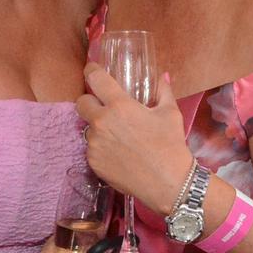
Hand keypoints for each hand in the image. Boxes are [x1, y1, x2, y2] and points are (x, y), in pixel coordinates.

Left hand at [75, 63, 192, 215]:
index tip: (92, 70)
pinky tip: (118, 153)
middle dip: (90, 101)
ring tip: (118, 136)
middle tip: (104, 107)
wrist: (168, 183)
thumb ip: (163, 91)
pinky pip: (91, 149)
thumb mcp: (170, 113)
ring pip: (88, 128)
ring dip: (98, 128)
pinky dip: (101, 148)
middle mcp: (102, 122)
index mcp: (119, 106)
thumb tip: (162, 75)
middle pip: (81, 103)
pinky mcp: (93, 162)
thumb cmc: (170, 145)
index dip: (91, 71)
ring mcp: (95, 144)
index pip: (95, 79)